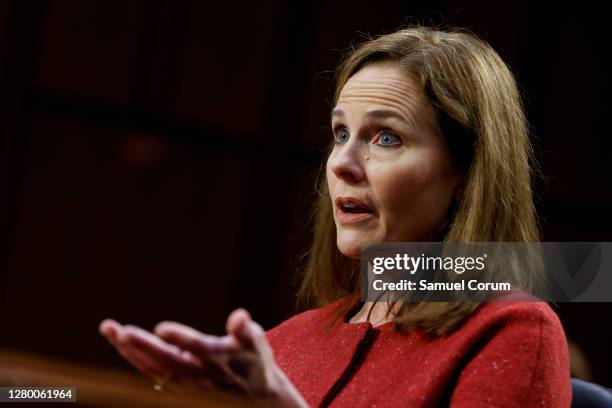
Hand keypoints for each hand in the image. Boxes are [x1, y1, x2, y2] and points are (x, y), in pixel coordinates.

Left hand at [99, 309, 307, 407]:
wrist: (252, 399)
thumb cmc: (254, 362)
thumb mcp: (256, 344)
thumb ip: (245, 330)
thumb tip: (240, 316)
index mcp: (220, 360)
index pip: (198, 349)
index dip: (181, 340)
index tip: (161, 328)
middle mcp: (199, 375)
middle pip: (167, 361)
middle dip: (143, 347)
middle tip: (121, 331)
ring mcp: (184, 382)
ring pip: (151, 368)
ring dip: (129, 349)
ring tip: (108, 327)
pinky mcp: (174, 383)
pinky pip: (148, 370)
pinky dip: (132, 355)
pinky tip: (117, 338)